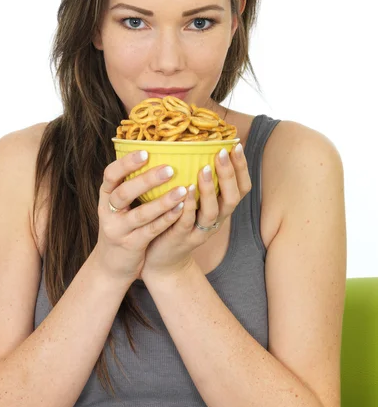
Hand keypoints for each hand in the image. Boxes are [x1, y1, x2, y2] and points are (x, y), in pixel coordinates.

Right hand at [93, 150, 189, 284]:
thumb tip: (156, 152)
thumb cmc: (122, 225)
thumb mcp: (119, 205)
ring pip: (140, 214)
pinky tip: (182, 209)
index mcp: (105, 195)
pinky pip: (150, 231)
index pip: (110, 175)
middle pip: (124, 193)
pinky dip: (166, 219)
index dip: (126, 163)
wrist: (111, 265)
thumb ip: (131, 184)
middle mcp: (108, 212)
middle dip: (147, 180)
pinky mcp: (130, 246)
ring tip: (183, 190)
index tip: (146, 152)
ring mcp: (118, 230)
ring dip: (162, 202)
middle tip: (169, 169)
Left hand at [140, 144, 251, 280]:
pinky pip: (187, 222)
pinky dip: (188, 206)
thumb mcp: (194, 202)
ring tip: (205, 169)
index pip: (241, 188)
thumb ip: (198, 180)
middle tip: (222, 152)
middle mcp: (216, 220)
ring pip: (212, 212)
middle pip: (232, 198)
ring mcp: (199, 231)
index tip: (237, 145)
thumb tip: (195, 144)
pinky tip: (184, 190)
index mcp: (221, 209)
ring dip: (210, 189)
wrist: (164, 261)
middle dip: (229, 174)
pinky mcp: (181, 238)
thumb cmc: (177, 222)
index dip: (242, 168)